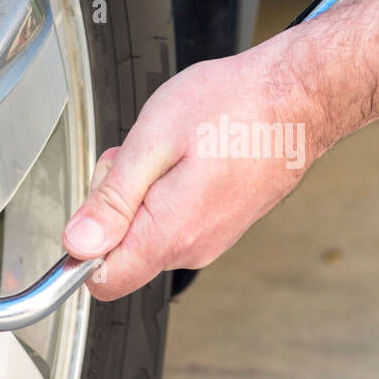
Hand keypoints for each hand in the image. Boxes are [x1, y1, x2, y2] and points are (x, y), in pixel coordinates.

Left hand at [61, 41, 319, 299]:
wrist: (300, 98)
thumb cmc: (236, 106)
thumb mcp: (154, 140)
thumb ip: (112, 199)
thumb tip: (78, 244)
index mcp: (171, 234)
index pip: (101, 280)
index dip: (83, 244)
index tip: (97, 201)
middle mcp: (193, 247)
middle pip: (121, 250)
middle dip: (115, 202)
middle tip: (140, 154)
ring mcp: (212, 238)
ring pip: (147, 230)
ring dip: (143, 189)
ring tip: (175, 147)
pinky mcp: (223, 224)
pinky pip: (176, 219)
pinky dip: (169, 188)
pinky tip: (193, 153)